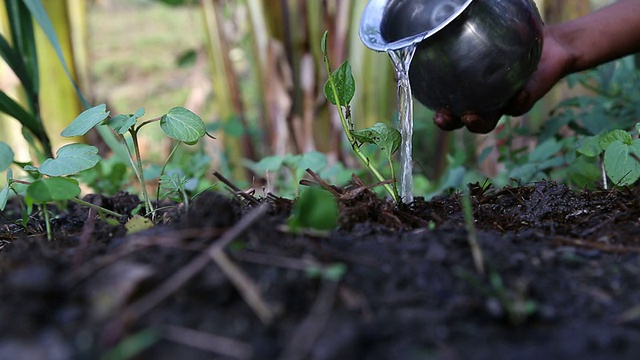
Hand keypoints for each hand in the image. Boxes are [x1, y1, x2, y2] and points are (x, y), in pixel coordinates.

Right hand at [433, 26, 572, 132]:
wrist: (550, 46)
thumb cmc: (514, 38)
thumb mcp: (492, 35)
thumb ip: (475, 32)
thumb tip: (456, 15)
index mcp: (472, 90)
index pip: (450, 104)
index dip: (440, 111)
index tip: (431, 109)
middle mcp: (486, 102)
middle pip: (463, 120)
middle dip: (451, 122)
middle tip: (442, 116)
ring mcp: (504, 103)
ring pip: (488, 121)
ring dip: (477, 122)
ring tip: (470, 115)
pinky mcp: (526, 99)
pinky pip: (520, 105)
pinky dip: (519, 101)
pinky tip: (520, 93)